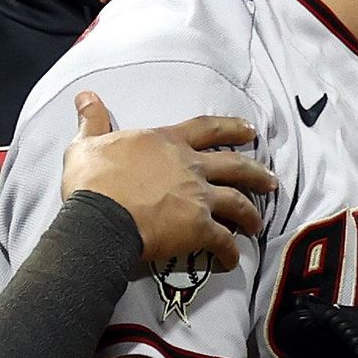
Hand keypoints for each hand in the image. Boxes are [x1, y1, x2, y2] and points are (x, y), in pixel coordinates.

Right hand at [61, 93, 275, 272]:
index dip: (231, 127)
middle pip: (236, 165)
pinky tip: (231, 260)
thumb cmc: (92, 181)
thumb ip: (92, 121)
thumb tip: (85, 96)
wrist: (100, 217)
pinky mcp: (200, 228)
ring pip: (239, 203)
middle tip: (271, 180)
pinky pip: (224, 241)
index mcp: (167, 142)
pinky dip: (230, 252)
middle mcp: (191, 167)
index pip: (207, 128)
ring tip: (258, 224)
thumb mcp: (86, 144)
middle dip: (257, 172)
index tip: (250, 130)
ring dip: (252, 214)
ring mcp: (199, 197)